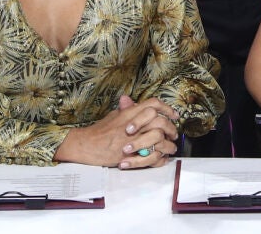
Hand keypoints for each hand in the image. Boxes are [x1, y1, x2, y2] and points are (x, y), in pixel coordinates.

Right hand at [55, 96, 178, 168]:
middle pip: (160, 121)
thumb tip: (132, 101)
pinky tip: (163, 158)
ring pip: (159, 139)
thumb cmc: (99, 131)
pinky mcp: (131, 155)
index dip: (167, 108)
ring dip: (169, 145)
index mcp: (129, 113)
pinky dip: (160, 159)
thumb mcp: (114, 115)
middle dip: (171, 128)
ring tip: (171, 148)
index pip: (153, 104)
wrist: (86, 146)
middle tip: (174, 134)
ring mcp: (132, 140)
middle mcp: (133, 125)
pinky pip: (152, 157)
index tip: (174, 115)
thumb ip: (126, 109)